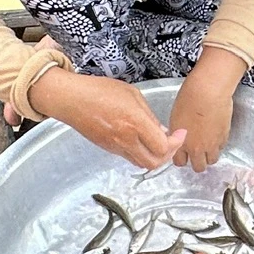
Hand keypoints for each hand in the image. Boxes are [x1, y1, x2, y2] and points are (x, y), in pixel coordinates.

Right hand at [30, 70, 181, 169]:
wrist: (72, 99)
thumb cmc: (100, 90)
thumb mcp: (132, 94)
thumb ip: (149, 115)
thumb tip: (162, 131)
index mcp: (135, 123)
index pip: (163, 146)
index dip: (176, 143)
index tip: (181, 134)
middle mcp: (126, 139)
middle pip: (154, 163)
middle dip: (168, 155)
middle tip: (172, 143)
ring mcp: (115, 147)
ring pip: (141, 163)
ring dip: (154, 157)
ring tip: (158, 143)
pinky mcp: (107, 149)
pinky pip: (129, 158)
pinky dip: (140, 154)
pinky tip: (141, 141)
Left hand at [171, 65, 238, 171]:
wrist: (208, 92)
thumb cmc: (189, 98)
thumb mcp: (175, 117)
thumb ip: (178, 132)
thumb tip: (181, 137)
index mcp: (181, 143)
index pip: (179, 162)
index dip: (182, 158)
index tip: (183, 154)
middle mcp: (196, 148)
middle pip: (198, 167)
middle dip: (197, 161)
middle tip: (197, 152)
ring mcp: (212, 144)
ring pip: (212, 161)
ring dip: (209, 155)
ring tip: (208, 145)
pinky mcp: (224, 137)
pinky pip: (221, 148)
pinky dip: (218, 144)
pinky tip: (215, 133)